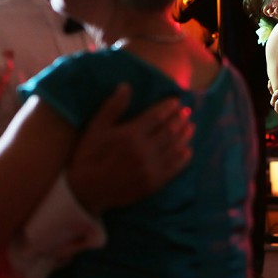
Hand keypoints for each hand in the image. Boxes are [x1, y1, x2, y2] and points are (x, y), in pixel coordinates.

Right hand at [66, 84, 192, 214]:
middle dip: (180, 119)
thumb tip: (126, 86)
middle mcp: (144, 150)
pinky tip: (187, 150)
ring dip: (185, 135)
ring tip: (191, 126)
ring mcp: (151, 168)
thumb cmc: (89, 156)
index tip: (176, 101)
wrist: (87, 191)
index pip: (156, 116)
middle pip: (169, 130)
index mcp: (130, 134)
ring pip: (175, 147)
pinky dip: (184, 157)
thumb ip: (113, 107)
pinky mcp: (154, 182)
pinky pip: (175, 167)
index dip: (168, 107)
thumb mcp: (96, 128)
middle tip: (187, 112)